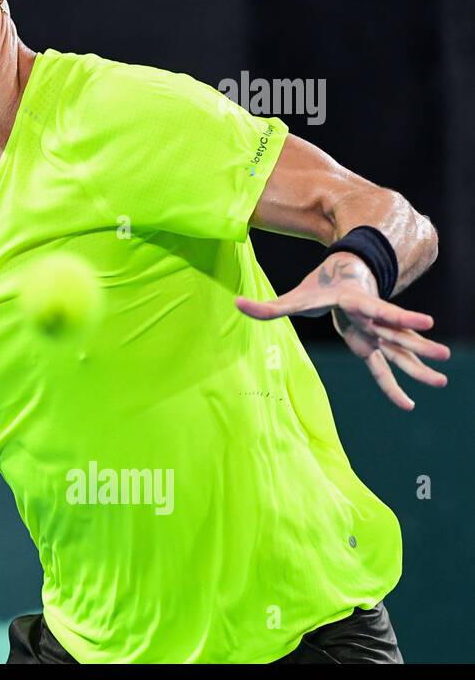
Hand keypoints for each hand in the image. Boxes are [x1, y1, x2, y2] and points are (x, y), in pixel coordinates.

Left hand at [235, 252, 449, 410]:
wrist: (347, 275)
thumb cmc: (321, 286)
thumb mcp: (296, 296)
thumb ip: (268, 305)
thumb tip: (236, 304)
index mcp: (357, 302)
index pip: (378, 309)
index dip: (398, 315)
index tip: (425, 321)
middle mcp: (372, 318)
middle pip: (396, 332)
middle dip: (418, 343)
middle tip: (443, 353)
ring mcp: (378, 331)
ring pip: (400, 350)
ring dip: (419, 364)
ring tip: (444, 378)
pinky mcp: (377, 343)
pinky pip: (390, 365)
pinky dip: (400, 381)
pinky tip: (409, 403)